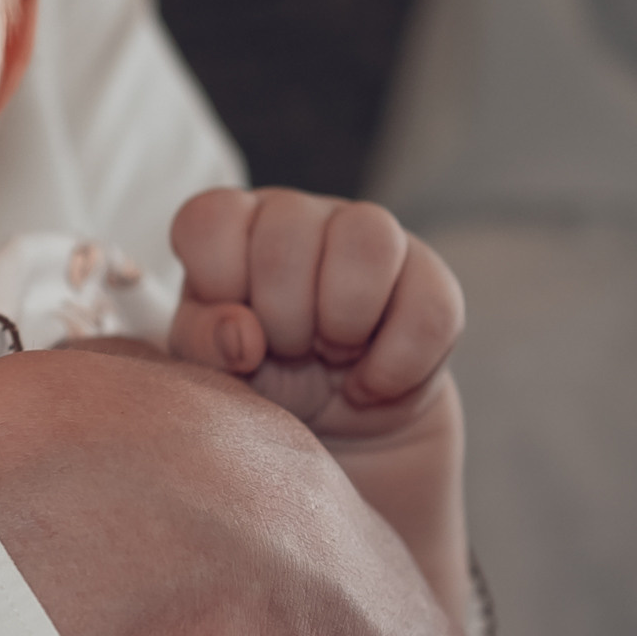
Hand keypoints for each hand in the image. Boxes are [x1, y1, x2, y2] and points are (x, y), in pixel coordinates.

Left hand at [167, 187, 461, 442]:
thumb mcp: (211, 367)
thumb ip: (204, 343)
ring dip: (344, 322)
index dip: (217, 281)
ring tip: (332, 359)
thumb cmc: (256, 374)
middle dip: (282, 317)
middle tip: (287, 351)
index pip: (210, 217)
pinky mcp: (429, 277)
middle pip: (287, 235)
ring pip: (368, 242)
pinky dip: (395, 364)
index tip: (235, 325)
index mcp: (233, 226)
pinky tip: (368, 385)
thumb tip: (241, 334)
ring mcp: (368, 235)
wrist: (332, 420)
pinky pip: (431, 308)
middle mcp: (297, 215)